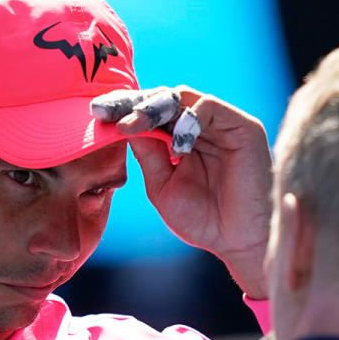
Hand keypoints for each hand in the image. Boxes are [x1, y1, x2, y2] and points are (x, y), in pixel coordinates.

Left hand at [94, 87, 272, 298]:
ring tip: (131, 126)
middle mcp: (201, 125)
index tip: (95, 114)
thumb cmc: (203, 220)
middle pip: (162, 97)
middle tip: (104, 111)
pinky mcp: (243, 126)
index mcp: (180, 138)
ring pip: (182, 96)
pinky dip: (188, 121)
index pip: (149, 113)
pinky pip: (208, 108)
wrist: (239, 243)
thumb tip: (123, 124)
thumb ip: (147, 154)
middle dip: (131, 103)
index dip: (123, 109)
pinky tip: (178, 147)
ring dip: (153, 108)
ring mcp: (222, 123)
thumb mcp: (162, 185)